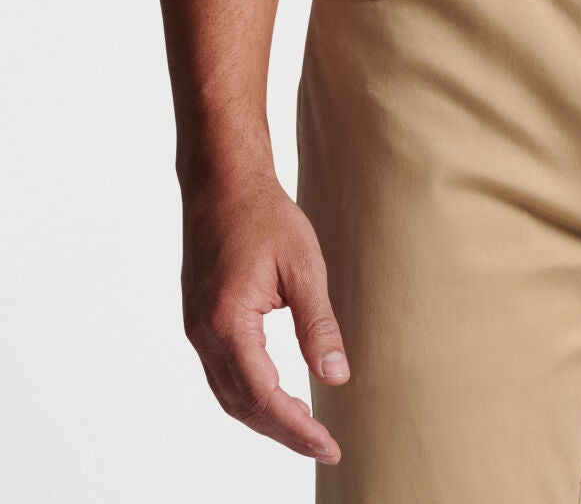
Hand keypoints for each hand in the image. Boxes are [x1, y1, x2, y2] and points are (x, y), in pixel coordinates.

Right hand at [180, 170, 348, 463]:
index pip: (264, 396)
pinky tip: (276, 397)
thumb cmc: (265, 215)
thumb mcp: (304, 266)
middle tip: (322, 446)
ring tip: (304, 429)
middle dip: (282, 432)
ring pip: (228, 395)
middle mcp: (204, 332)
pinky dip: (248, 395)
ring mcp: (196, 328)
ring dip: (263, 418)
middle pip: (241, 405)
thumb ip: (318, 326)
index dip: (297, 427)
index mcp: (229, 320)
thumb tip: (336, 378)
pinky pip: (221, 374)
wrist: (223, 182)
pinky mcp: (199, 320)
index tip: (328, 445)